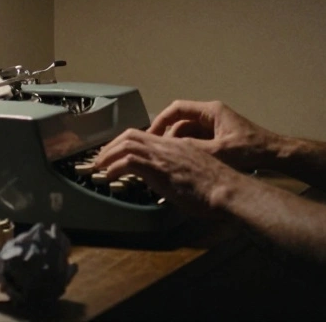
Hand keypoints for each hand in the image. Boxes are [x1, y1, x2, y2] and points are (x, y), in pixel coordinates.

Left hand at [93, 129, 249, 216]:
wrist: (226, 190)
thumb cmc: (217, 189)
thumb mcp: (194, 175)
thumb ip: (180, 174)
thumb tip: (171, 185)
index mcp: (177, 145)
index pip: (146, 135)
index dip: (127, 142)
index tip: (117, 152)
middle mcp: (168, 145)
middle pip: (131, 134)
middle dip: (112, 145)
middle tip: (101, 157)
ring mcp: (163, 155)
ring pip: (127, 144)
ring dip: (108, 155)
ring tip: (99, 166)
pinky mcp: (158, 168)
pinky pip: (129, 161)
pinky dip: (114, 167)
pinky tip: (109, 176)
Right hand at [145, 99, 284, 170]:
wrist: (273, 154)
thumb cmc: (251, 149)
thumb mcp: (219, 150)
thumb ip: (194, 148)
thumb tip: (170, 150)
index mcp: (211, 111)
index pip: (177, 109)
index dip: (161, 120)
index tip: (150, 134)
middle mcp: (211, 115)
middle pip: (181, 121)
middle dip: (168, 135)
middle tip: (157, 151)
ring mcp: (215, 126)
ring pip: (188, 132)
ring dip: (178, 144)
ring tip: (168, 158)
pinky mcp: (218, 137)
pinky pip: (197, 140)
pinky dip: (188, 149)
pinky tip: (183, 162)